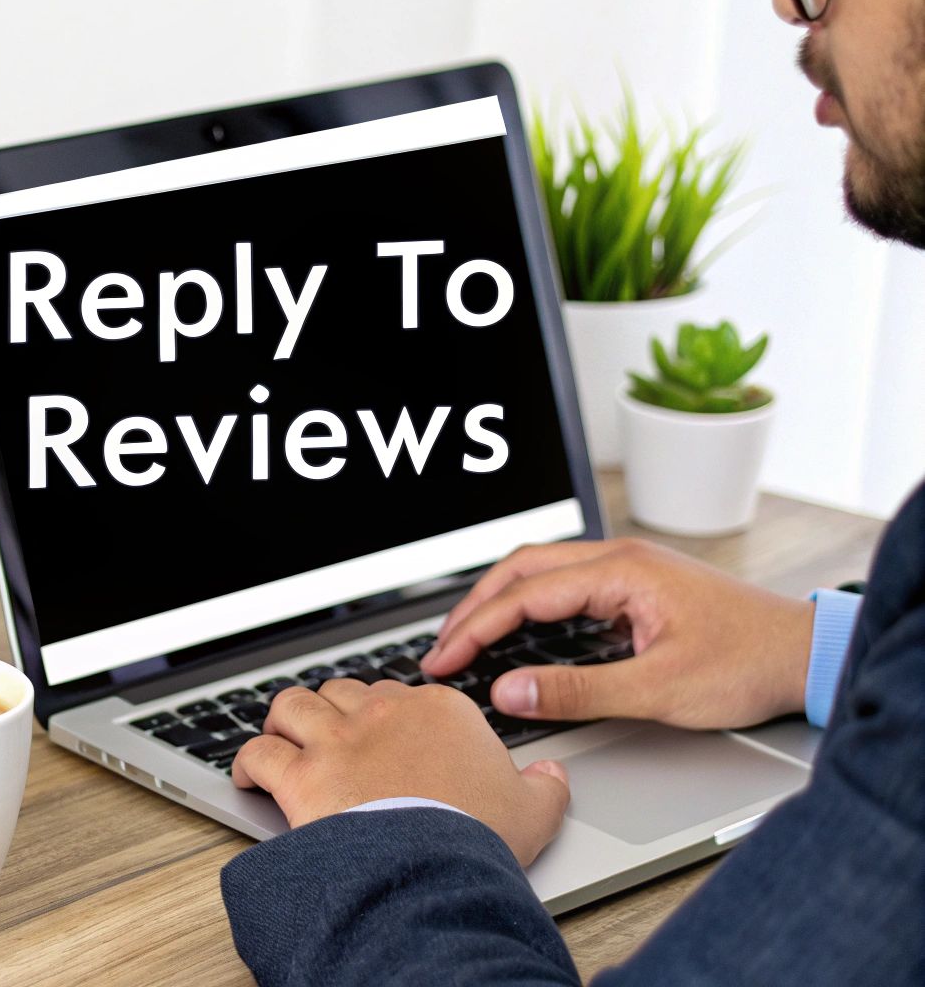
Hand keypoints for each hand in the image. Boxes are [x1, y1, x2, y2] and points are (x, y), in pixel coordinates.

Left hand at [232, 680, 569, 864]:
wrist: (434, 868)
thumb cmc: (479, 837)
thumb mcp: (533, 811)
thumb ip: (545, 787)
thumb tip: (552, 776)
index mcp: (438, 710)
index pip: (398, 692)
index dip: (385, 714)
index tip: (382, 734)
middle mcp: (382, 713)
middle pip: (342, 692)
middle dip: (332, 711)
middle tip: (329, 736)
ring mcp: (337, 740)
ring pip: (293, 705)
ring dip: (284, 721)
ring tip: (283, 740)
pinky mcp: (300, 774)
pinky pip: (259, 752)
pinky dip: (248, 762)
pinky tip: (249, 774)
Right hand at [425, 538, 813, 729]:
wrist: (807, 655)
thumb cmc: (748, 664)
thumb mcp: (658, 689)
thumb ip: (577, 692)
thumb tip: (512, 692)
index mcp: (621, 570)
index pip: (524, 593)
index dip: (475, 628)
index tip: (443, 660)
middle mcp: (621, 558)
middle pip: (522, 568)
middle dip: (474, 608)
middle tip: (442, 649)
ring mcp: (630, 569)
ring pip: (542, 572)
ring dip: (500, 603)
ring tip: (467, 639)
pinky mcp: (638, 587)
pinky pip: (567, 585)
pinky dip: (530, 606)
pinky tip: (520, 633)